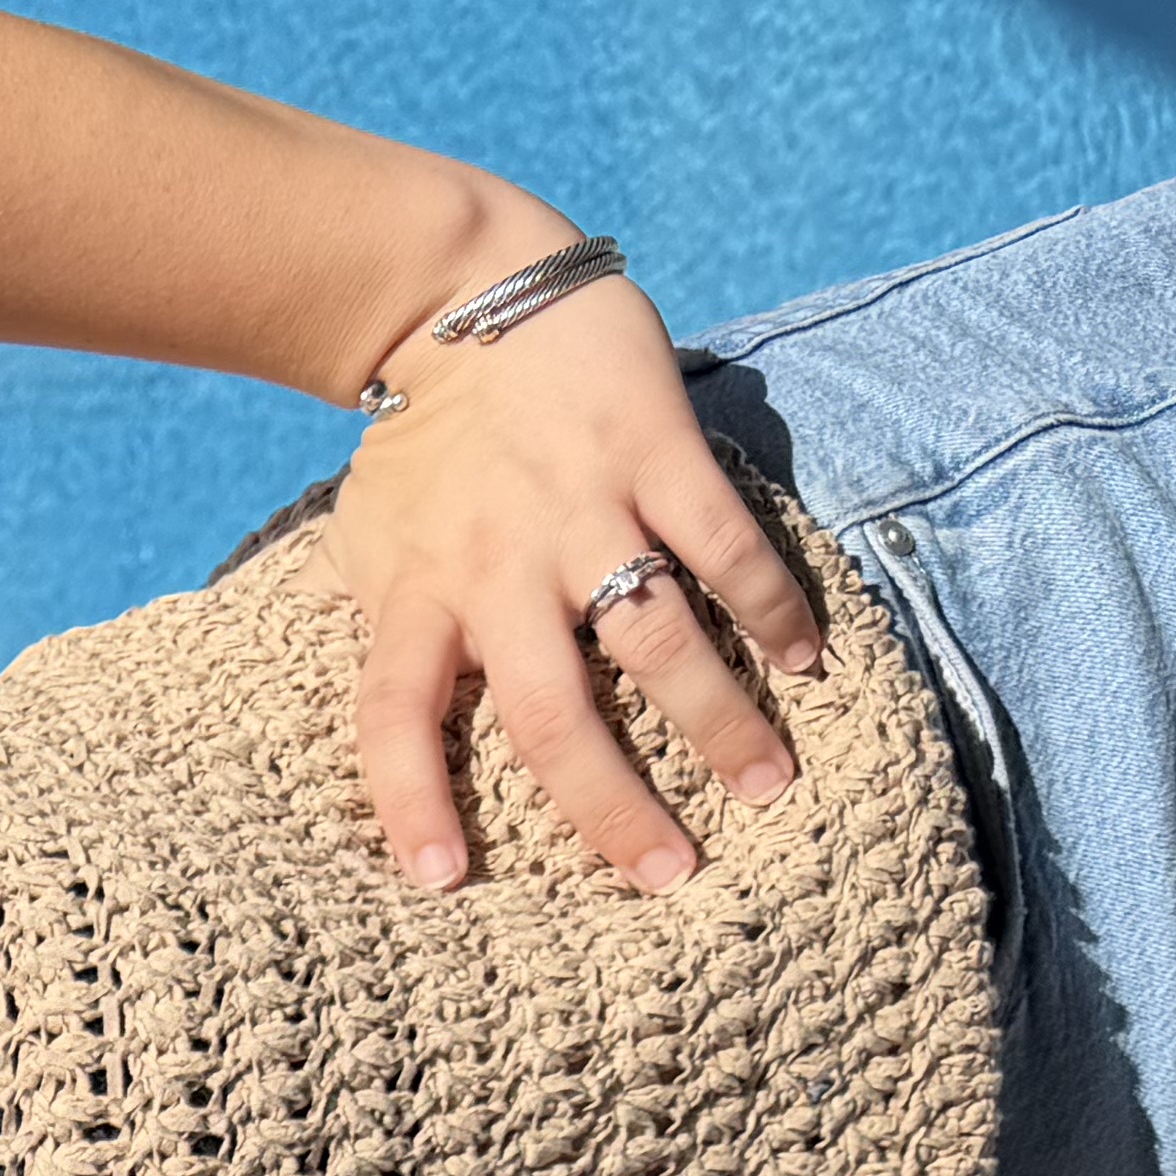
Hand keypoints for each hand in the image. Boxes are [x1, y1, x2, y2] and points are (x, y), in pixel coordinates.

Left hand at [320, 265, 824, 894]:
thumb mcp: (369, 541)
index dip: (410, 802)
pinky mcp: (657, 450)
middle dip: (614, 807)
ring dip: (718, 721)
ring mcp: (584, 509)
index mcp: (417, 594)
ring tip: (770, 787)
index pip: (393, 718)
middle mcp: (499, 566)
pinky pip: (722, 543)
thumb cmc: (417, 443)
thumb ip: (383, 623)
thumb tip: (377, 708)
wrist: (463, 294)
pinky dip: (770, 604)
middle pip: (554, 715)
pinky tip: (807, 662)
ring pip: (655, 640)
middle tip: (672, 879)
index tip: (442, 882)